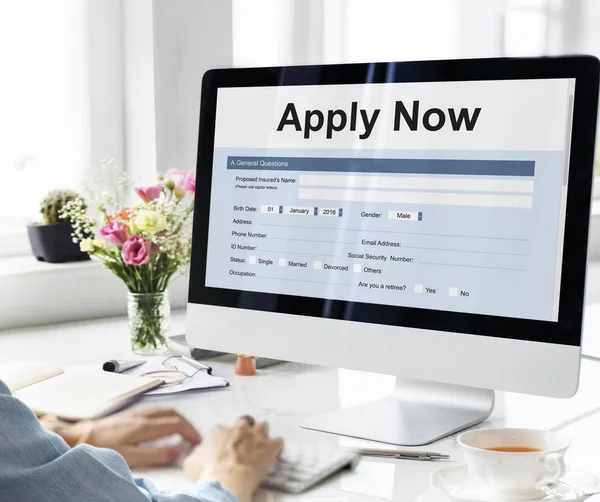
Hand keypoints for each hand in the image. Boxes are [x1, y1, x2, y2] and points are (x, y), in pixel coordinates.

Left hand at [61, 408, 200, 467]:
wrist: (79, 437)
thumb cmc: (102, 448)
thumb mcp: (130, 457)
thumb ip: (155, 454)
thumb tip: (176, 451)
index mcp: (146, 426)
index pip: (177, 424)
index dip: (190, 432)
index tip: (197, 441)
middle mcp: (143, 416)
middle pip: (174, 414)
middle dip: (187, 424)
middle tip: (194, 436)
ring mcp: (136, 413)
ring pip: (165, 410)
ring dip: (178, 419)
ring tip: (183, 430)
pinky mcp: (130, 415)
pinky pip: (156, 411)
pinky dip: (167, 416)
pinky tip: (163, 424)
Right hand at [183, 417, 282, 501]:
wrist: (225, 481)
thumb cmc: (206, 473)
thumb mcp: (191, 462)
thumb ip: (198, 451)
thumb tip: (200, 451)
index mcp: (218, 430)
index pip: (223, 429)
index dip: (226, 439)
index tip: (226, 449)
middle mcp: (238, 427)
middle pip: (245, 422)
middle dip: (245, 432)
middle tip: (243, 446)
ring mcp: (255, 435)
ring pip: (263, 426)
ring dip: (262, 435)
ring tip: (261, 446)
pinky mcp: (269, 446)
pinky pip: (278, 442)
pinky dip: (277, 448)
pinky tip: (274, 455)